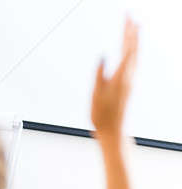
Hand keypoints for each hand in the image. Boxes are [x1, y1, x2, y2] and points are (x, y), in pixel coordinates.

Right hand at [91, 18, 138, 147]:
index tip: (129, 18)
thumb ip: (99, 74)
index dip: (129, 33)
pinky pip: (131, 62)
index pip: (128, 49)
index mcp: (122, 77)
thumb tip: (102, 56)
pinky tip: (129, 48)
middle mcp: (129, 76)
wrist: (112, 130)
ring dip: (132, 40)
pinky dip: (130, 51)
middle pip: (132, 49)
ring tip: (131, 27)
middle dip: (131, 31)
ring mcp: (129, 80)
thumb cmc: (102, 115)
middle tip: (130, 16)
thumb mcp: (97, 95)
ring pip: (133, 55)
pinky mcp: (126, 84)